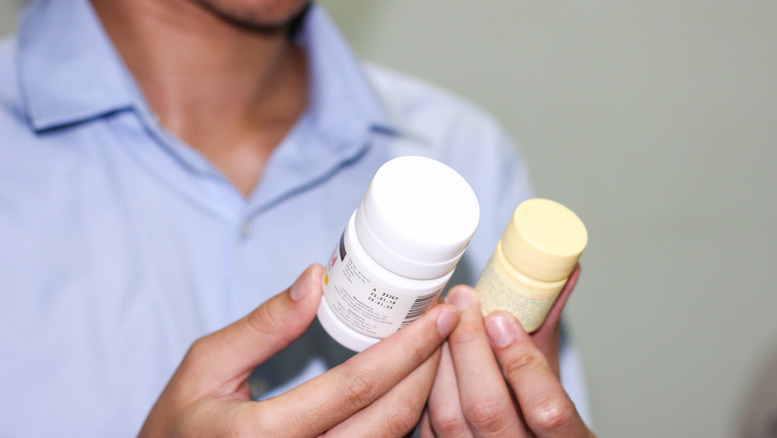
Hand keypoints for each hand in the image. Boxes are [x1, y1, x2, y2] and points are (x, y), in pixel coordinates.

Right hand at [139, 264, 460, 436]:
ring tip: (435, 348)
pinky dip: (404, 418)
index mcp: (267, 436)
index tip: (439, 313)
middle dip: (430, 366)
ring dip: (424, 392)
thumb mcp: (207, 366)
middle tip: (448, 324)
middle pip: (393, 418)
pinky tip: (411, 384)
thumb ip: (264, 325)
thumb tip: (316, 278)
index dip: (409, 345)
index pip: (360, 384)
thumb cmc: (180, 428)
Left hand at [422, 265, 595, 436]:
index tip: (502, 319)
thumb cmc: (540, 418)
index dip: (522, 364)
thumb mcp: (554, 378)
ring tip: (441, 319)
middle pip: (488, 409)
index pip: (547, 409)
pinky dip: (425, 383)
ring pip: (449, 417)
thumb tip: (563, 271)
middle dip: (469, 348)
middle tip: (463, 302)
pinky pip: (427, 424)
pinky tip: (428, 351)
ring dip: (441, 360)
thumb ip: (550, 329)